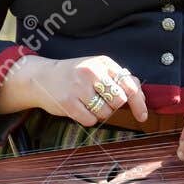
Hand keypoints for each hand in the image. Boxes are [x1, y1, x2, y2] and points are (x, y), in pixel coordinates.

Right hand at [11, 56, 148, 127]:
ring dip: (99, 113)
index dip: (139, 103)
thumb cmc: (75, 75)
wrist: (41, 77)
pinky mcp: (68, 102)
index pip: (129, 85)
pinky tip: (79, 109)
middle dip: (113, 106)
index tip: (142, 116)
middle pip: (119, 101)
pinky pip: (90, 120)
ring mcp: (79, 87)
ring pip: (105, 113)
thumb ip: (119, 79)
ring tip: (87, 103)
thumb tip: (141, 95)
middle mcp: (92, 72)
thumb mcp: (97, 69)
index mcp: (103, 63)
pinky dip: (88, 119)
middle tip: (100, 101)